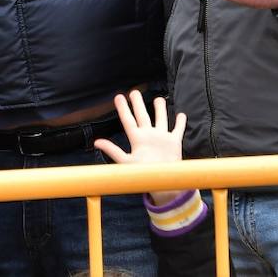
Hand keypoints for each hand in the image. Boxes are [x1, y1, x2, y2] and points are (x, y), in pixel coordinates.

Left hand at [95, 90, 186, 205]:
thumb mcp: (126, 162)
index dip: (123, 108)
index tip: (119, 96)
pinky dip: (180, 122)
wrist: (163, 185)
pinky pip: (177, 129)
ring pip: (161, 119)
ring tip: (158, 99)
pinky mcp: (174, 143)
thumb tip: (96, 142)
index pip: (128, 119)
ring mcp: (162, 138)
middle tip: (134, 91)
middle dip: (138, 103)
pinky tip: (182, 114)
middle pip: (142, 115)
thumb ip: (113, 151)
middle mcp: (148, 136)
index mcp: (137, 138)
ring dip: (160, 109)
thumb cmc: (143, 175)